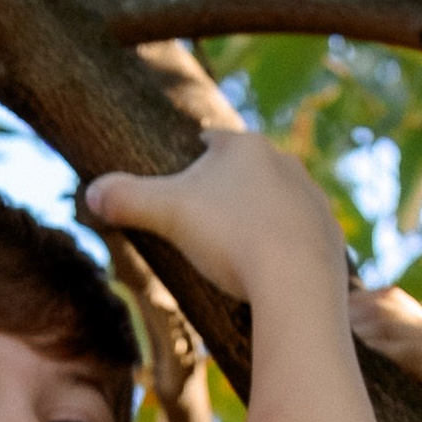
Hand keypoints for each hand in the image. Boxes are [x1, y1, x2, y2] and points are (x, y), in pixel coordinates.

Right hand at [83, 132, 349, 304]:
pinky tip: (270, 269)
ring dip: (259, 216)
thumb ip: (125, 198)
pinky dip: (284, 248)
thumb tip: (89, 192)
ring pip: (277, 201)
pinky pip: (300, 237)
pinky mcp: (331, 235)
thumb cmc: (229, 239)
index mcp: (245, 147)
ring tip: (237, 244)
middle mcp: (285, 163)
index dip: (192, 154)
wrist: (296, 281)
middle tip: (205, 215)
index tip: (180, 173)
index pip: (211, 141)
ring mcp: (313, 199)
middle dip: (227, 188)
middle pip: (247, 170)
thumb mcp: (165, 215)